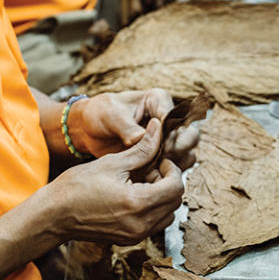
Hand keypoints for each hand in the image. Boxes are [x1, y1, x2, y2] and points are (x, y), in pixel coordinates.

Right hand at [49, 121, 183, 242]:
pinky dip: (152, 209)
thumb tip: (158, 129)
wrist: (53, 215)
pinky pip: (153, 224)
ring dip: (162, 197)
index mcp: (138, 204)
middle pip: (175, 202)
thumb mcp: (113, 162)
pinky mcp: (129, 240)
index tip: (158, 160)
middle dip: (168, 182)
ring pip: (167, 215)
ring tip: (141, 183)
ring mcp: (135, 236)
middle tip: (149, 170)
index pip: (177, 186)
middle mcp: (141, 225)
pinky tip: (133, 195)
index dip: (171, 169)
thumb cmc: (77, 187)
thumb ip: (142, 148)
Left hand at [74, 89, 199, 170]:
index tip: (162, 147)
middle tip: (164, 160)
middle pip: (189, 135)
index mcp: (158, 100)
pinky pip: (174, 166)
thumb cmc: (100, 113)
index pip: (176, 118)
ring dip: (176, 164)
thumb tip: (139, 141)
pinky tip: (152, 178)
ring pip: (186, 153)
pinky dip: (166, 174)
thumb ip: (128, 128)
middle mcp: (167, 119)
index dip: (171, 134)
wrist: (89, 129)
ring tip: (157, 171)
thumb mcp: (111, 116)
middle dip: (179, 149)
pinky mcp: (160, 155)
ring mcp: (166, 139)